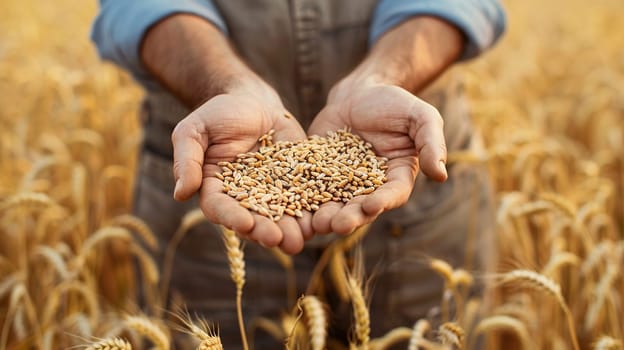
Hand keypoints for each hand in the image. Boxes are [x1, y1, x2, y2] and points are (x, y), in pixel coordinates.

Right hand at [171, 82, 312, 253]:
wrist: (253, 101)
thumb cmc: (217, 114)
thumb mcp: (194, 130)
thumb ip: (187, 160)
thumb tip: (180, 193)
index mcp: (215, 189)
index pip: (220, 208)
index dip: (232, 218)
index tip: (245, 224)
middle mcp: (243, 198)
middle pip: (253, 219)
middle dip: (265, 231)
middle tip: (278, 240)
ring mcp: (271, 193)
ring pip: (280, 216)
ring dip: (290, 230)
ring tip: (300, 239)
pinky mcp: (294, 184)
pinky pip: (304, 200)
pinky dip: (311, 212)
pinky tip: (320, 221)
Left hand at [307, 81, 447, 234]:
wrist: (358, 94)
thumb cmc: (394, 103)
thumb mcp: (420, 116)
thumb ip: (431, 142)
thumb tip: (441, 175)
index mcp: (397, 177)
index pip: (393, 194)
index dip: (383, 202)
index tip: (372, 206)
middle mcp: (371, 186)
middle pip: (361, 207)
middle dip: (351, 217)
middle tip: (338, 224)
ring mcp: (343, 183)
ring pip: (336, 204)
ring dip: (327, 216)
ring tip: (318, 223)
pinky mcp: (319, 175)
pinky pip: (311, 189)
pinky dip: (304, 199)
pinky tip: (294, 206)